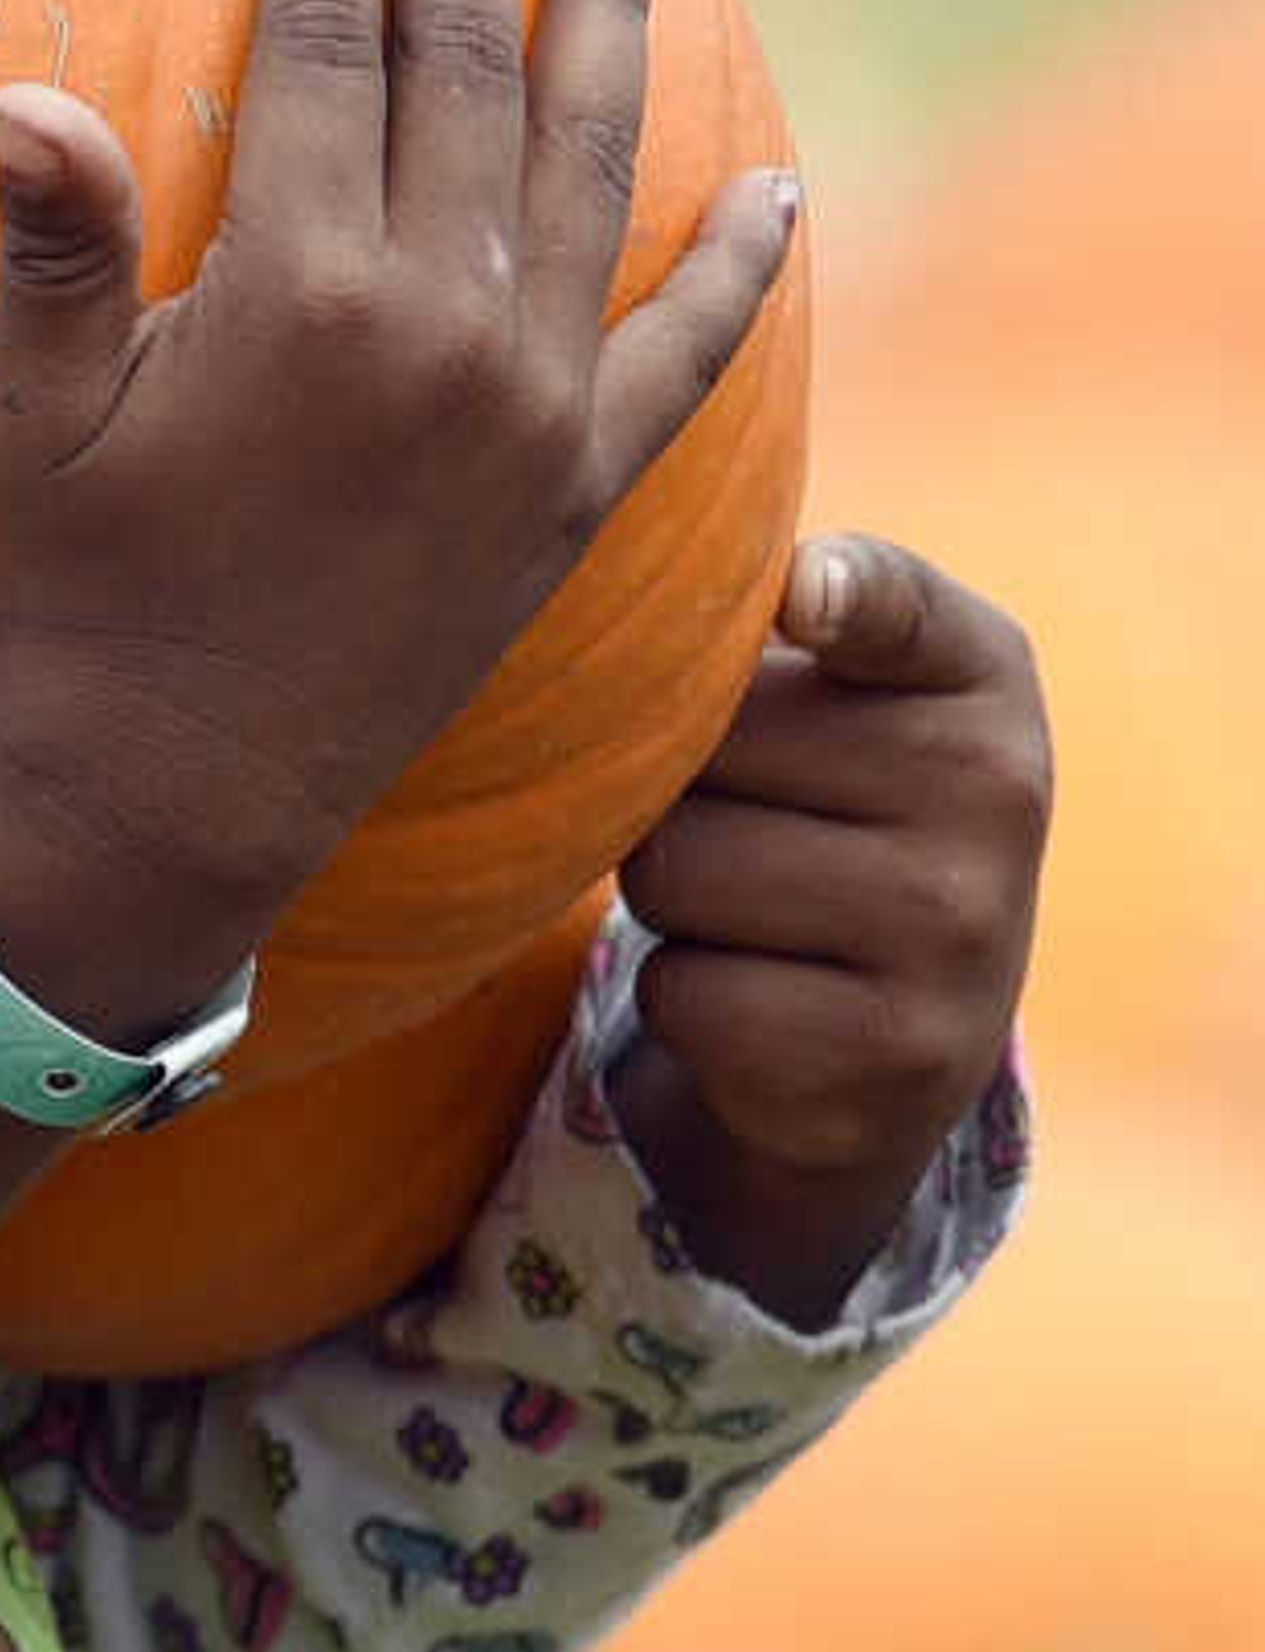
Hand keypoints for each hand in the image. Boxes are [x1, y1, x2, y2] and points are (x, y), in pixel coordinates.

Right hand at [0, 0, 801, 1039]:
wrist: (178, 788)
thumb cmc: (79, 586)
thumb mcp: (36, 412)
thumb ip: (57, 244)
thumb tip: (25, 92)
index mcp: (299, 291)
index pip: (330, 52)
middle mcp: (441, 330)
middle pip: (468, 74)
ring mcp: (531, 409)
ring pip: (591, 166)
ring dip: (607, 22)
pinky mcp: (581, 490)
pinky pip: (691, 355)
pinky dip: (741, 264)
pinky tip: (772, 177)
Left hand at [604, 531, 1048, 1325]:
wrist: (902, 1025)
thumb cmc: (830, 802)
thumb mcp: (836, 688)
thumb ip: (759, 620)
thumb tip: (652, 637)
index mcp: (980, 672)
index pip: (897, 607)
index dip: (841, 593)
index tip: (801, 596)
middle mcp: (999, 794)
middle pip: (698, 740)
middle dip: (673, 784)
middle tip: (748, 817)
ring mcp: (961, 935)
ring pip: (673, 868)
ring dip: (666, 893)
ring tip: (753, 904)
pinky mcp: (897, 1058)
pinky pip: (682, 993)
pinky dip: (685, 996)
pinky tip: (763, 995)